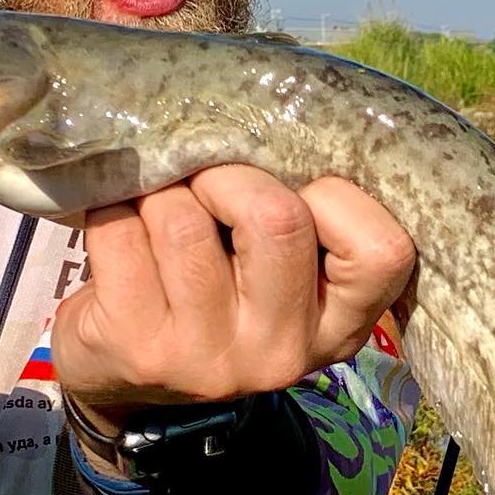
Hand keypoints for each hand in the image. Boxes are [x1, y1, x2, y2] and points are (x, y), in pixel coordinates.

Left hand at [51, 165, 415, 421]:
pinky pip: (121, 232)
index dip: (332, 194)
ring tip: (158, 212)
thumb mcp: (282, 273)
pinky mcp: (139, 350)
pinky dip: (114, 210)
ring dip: (162, 192)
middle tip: (206, 187)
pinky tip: (122, 232)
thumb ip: (300, 210)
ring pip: (184, 220)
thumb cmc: (218, 292)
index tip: (290, 194)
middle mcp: (283, 353)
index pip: (381, 249)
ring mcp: (209, 359)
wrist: (129, 380)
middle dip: (229, 176)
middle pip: (277, 218)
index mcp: (338, 328)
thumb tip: (271, 114)